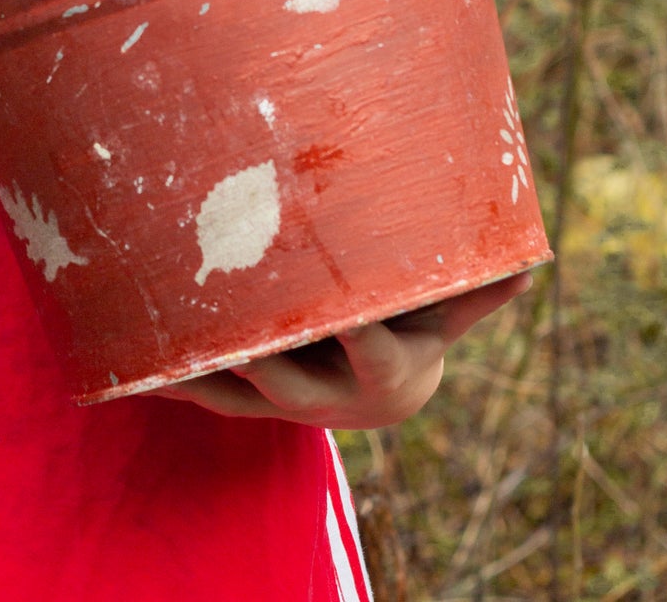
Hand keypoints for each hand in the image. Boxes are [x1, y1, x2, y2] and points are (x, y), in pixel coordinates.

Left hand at [150, 270, 531, 426]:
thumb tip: (532, 263)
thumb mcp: (446, 312)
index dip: (357, 331)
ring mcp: (284, 403)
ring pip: (238, 386)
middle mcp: (331, 400)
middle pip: (288, 371)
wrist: (376, 388)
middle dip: (259, 337)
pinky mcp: (247, 402)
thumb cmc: (415, 328)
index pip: (370, 352)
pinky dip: (174, 373)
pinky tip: (134, 353)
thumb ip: (476, 289)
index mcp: (388, 378)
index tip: (344, 306)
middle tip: (229, 293)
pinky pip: (205, 391)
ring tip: (168, 328)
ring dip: (205, 359)